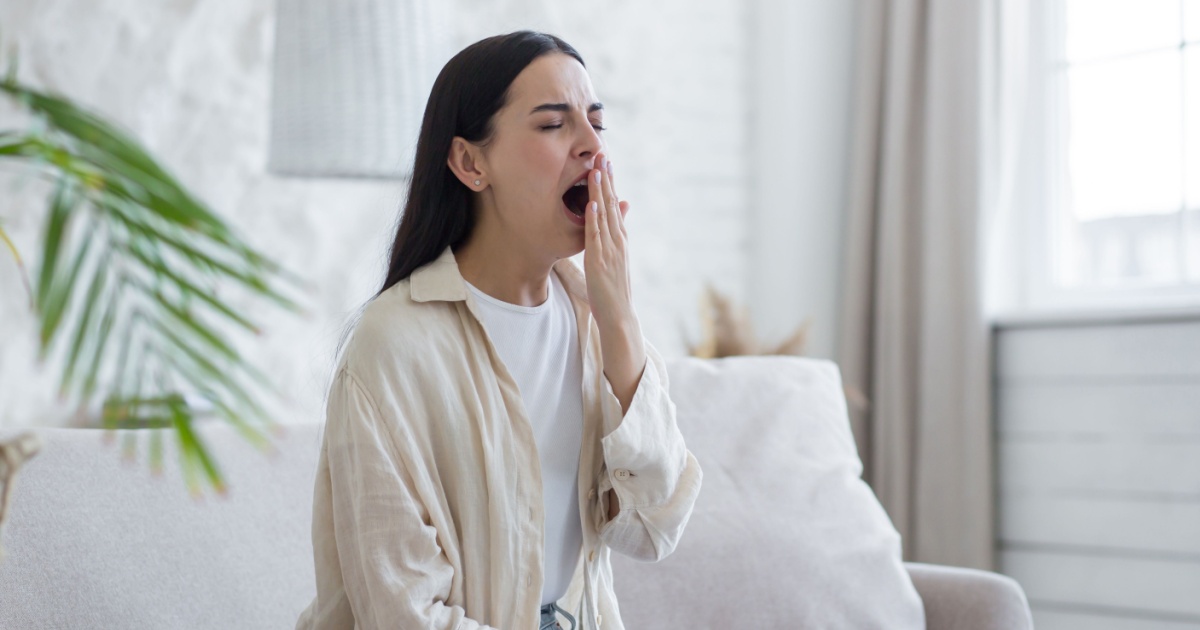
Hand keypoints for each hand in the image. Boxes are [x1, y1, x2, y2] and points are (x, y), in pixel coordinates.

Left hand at [583, 151, 631, 331]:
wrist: (619, 314)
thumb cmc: (614, 287)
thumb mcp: (618, 256)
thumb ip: (618, 233)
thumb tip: (623, 208)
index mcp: (620, 238)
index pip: (616, 204)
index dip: (610, 182)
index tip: (606, 161)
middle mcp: (617, 240)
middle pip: (612, 203)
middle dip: (607, 178)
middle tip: (602, 153)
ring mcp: (610, 250)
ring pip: (605, 215)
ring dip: (600, 192)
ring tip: (596, 170)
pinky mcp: (599, 261)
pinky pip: (596, 237)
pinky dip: (594, 219)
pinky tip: (592, 204)